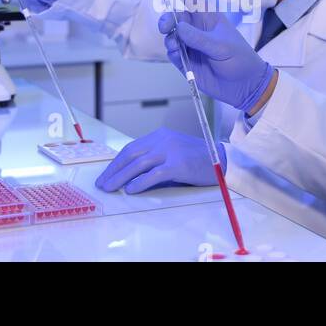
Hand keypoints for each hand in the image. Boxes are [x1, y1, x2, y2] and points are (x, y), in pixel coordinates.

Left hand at [95, 127, 225, 193]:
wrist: (223, 160)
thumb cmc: (197, 160)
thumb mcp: (173, 154)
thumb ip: (154, 161)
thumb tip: (130, 177)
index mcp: (160, 136)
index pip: (131, 148)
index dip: (116, 163)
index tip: (106, 174)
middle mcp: (163, 140)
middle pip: (131, 154)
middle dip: (114, 170)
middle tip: (102, 184)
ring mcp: (171, 151)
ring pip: (139, 164)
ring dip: (121, 177)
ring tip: (111, 188)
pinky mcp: (178, 164)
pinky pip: (154, 174)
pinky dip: (140, 182)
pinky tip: (130, 190)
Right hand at [153, 0, 274, 112]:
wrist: (244, 86)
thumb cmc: (240, 60)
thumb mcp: (223, 47)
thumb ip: (200, 39)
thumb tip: (179, 29)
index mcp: (207, 16)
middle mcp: (196, 28)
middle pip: (173, 16)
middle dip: (166, 19)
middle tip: (167, 28)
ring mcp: (189, 44)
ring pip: (170, 35)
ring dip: (169, 38)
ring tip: (177, 47)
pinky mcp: (185, 60)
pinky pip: (172, 51)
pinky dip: (172, 51)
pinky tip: (179, 56)